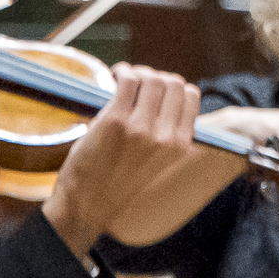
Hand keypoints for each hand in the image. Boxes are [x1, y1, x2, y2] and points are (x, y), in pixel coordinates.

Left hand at [43, 66, 203, 255]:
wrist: (87, 206)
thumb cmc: (117, 183)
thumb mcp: (158, 161)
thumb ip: (166, 133)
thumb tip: (162, 99)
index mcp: (180, 144)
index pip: (191, 96)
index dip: (175, 87)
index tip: (158, 88)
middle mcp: (165, 135)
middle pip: (173, 83)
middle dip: (157, 76)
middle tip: (139, 81)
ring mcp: (140, 127)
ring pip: (152, 78)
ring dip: (138, 72)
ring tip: (124, 77)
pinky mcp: (114, 121)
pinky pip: (127, 81)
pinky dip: (122, 72)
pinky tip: (114, 76)